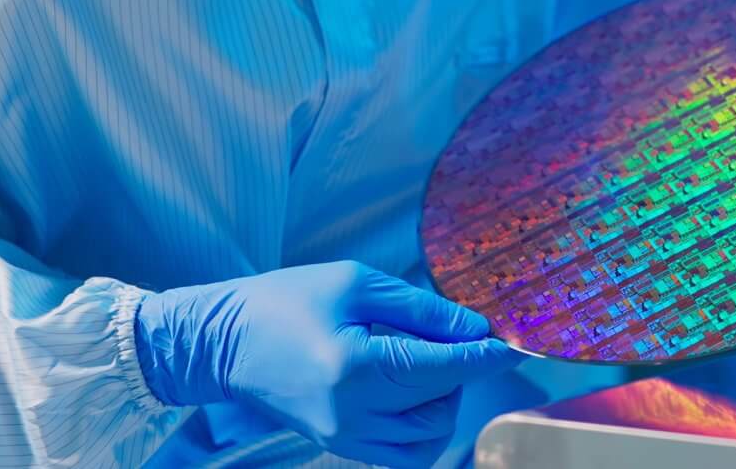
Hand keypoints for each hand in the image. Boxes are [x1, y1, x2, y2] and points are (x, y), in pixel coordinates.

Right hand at [134, 261, 520, 467]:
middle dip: (458, 373)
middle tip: (447, 339)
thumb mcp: (356, 284)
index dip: (482, 356)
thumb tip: (474, 330)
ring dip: (443, 403)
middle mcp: (352, 413)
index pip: (441, 368)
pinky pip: (402, 453)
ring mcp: (345, 438)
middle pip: (439, 405)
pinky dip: (421, 429)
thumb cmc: (285, 301)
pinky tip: (413, 394)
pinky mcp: (340, 446)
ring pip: (427, 439)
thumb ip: (422, 310)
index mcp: (354, 367)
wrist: (224, 342)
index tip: (510, 344)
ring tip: (426, 365)